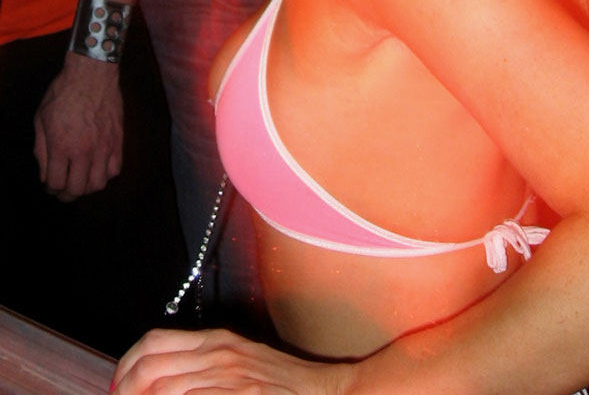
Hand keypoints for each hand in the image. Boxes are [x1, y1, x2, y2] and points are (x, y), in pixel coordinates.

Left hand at [33, 50, 122, 199]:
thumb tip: (45, 173)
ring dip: (87, 187)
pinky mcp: (117, 140)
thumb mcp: (41, 118)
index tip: (50, 185)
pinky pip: (115, 169)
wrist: (92, 73)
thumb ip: (41, 150)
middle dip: (67, 194)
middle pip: (77, 189)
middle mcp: (84, 150)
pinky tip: (97, 167)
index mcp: (61, 145)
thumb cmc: (64, 92)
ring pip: (98, 184)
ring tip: (81, 180)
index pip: (56, 183)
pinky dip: (105, 174)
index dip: (51, 189)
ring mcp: (103, 146)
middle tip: (64, 190)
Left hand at [113, 328, 350, 394]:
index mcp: (216, 341)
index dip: (127, 366)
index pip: (154, 342)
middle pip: (152, 367)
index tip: (117, 387)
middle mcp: (218, 355)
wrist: (328, 391)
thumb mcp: (240, 362)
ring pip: (166, 389)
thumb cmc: (284, 385)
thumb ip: (204, 366)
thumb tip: (163, 383)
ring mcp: (229, 379)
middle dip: (126, 390)